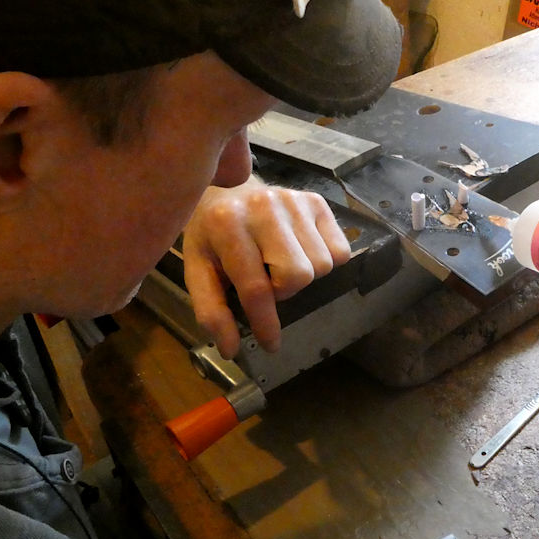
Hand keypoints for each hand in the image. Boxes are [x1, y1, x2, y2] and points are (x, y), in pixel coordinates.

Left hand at [182, 178, 350, 357]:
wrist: (226, 190)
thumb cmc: (211, 236)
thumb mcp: (198, 271)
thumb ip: (211, 310)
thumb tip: (231, 348)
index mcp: (227, 225)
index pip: (255, 286)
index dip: (265, 322)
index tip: (271, 344)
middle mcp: (264, 206)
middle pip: (298, 276)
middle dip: (284, 290)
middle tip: (268, 282)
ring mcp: (294, 200)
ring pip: (322, 265)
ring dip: (303, 275)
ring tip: (281, 263)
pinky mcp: (316, 201)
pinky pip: (340, 250)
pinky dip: (325, 259)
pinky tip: (301, 251)